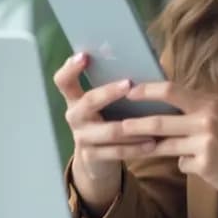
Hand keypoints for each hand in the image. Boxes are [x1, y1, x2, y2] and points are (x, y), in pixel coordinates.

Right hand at [53, 52, 160, 214]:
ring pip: (109, 130)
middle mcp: (75, 116)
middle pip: (89, 101)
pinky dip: (136, 148)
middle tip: (129, 83)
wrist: (96, 161)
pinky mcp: (92, 157)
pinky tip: (152, 144)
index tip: (85, 55)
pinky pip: (117, 151)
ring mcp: (81, 138)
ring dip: (133, 126)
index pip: (63, 80)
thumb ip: (115, 88)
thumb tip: (146, 62)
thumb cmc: (106, 121)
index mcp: (75, 99)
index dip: (71, 68)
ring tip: (154, 121)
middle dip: (109, 92)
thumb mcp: (104, 106)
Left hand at [123, 81, 217, 203]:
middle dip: (133, 123)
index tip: (127, 91)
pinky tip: (191, 165)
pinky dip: (181, 164)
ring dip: (144, 146)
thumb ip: (192, 111)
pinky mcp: (205, 163)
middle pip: (160, 119)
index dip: (145, 90)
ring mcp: (205, 141)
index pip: (170, 90)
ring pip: (163, 144)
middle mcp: (206, 118)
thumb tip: (158, 108)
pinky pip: (180, 163)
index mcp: (208, 103)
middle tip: (115, 125)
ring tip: (126, 146)